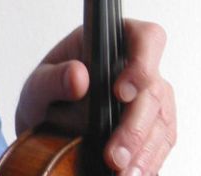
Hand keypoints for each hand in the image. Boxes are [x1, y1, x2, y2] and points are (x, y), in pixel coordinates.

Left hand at [14, 19, 175, 174]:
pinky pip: (162, 143)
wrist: (47, 126)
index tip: (121, 93)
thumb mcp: (37, 85)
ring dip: (144, 152)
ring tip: (122, 174)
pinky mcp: (156, 126)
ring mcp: (151, 97)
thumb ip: (53, 79)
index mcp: (111, 40)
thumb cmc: (45, 94)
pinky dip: (148, 162)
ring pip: (162, 121)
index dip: (142, 62)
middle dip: (135, 127)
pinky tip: (133, 175)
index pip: (145, 37)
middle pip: (155, 90)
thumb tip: (78, 76)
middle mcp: (138, 66)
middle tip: (113, 156)